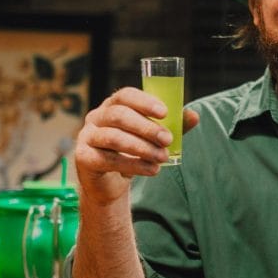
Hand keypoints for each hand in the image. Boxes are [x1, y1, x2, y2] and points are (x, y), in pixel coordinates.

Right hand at [74, 87, 198, 205]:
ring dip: (142, 148)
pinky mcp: (84, 157)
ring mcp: (87, 136)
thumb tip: (193, 116)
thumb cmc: (133, 152)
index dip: (144, 102)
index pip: (125, 95)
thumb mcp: (153, 138)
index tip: (164, 112)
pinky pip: (109, 160)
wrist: (110, 182)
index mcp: (113, 105)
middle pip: (119, 116)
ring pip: (114, 138)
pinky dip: (134, 165)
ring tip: (162, 157)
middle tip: (167, 140)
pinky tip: (152, 170)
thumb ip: (172, 126)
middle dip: (146, 127)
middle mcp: (96, 117)